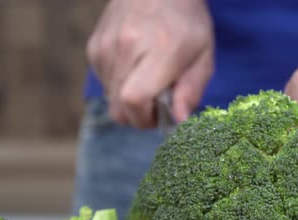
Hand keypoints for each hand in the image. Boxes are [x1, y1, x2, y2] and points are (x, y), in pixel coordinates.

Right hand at [87, 0, 213, 127]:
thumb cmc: (185, 21)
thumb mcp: (203, 55)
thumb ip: (191, 90)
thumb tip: (179, 120)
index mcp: (158, 52)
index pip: (134, 100)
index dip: (146, 118)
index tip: (161, 115)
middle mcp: (125, 48)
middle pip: (119, 107)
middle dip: (139, 117)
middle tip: (158, 104)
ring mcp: (105, 47)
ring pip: (110, 98)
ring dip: (129, 101)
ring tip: (148, 79)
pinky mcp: (94, 47)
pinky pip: (103, 83)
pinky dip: (119, 85)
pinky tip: (135, 68)